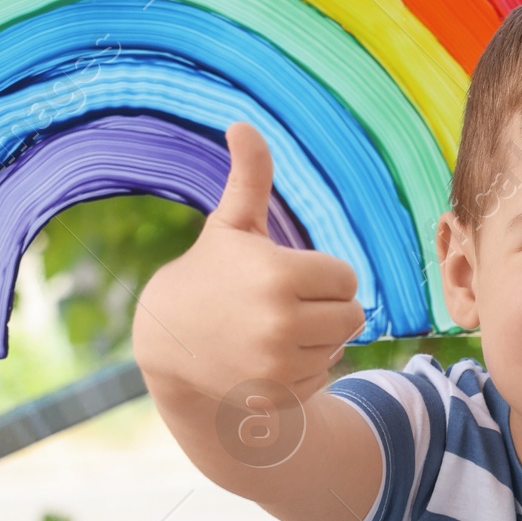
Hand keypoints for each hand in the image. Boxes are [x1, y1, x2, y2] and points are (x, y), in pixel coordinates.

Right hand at [133, 122, 363, 411]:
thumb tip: (242, 124)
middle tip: (284, 304)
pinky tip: (268, 357)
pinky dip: (304, 369)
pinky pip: (322, 377)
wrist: (170, 340)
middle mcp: (278, 323)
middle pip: (351, 316)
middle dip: (326, 307)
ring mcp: (276, 365)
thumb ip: (250, 178)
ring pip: (338, 347)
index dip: (323, 275)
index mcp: (277, 275)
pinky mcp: (275, 396)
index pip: (346, 278)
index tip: (288, 275)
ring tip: (273, 329)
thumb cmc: (211, 273)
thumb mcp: (231, 226)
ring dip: (318, 338)